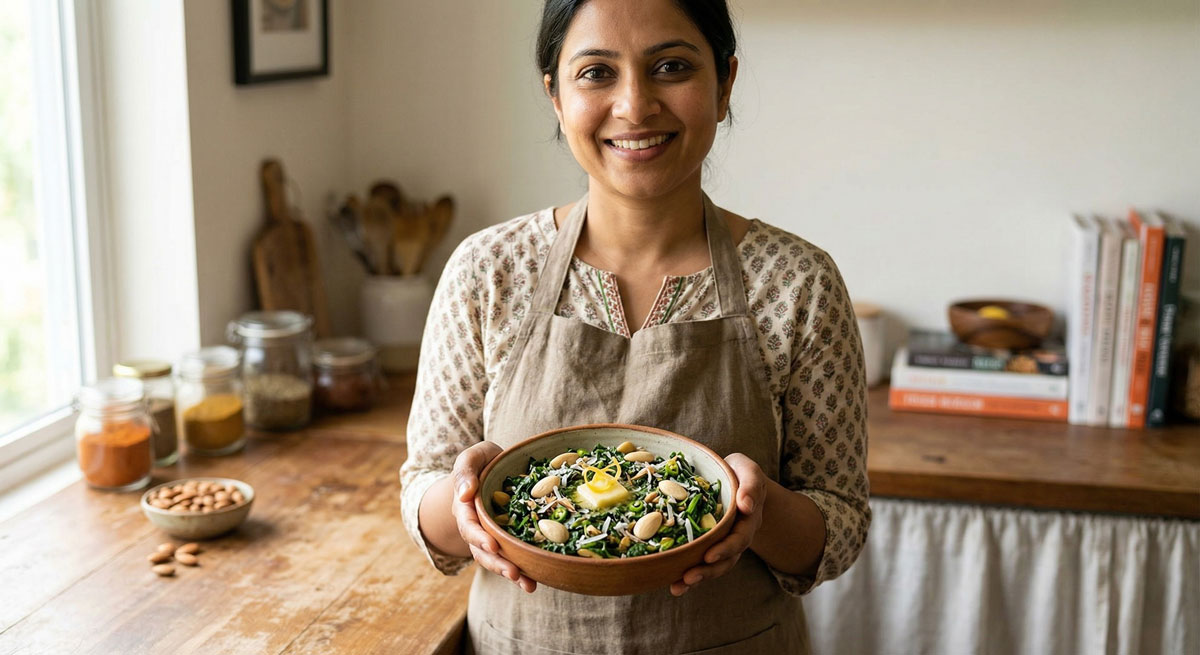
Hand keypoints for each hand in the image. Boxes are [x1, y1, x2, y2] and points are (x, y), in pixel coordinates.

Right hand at [451, 441, 537, 592]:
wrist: (492, 468)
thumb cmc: (483, 461)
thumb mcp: (473, 457)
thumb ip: (465, 471)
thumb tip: (464, 494)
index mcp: (465, 508)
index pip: (469, 526)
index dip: (479, 537)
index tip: (493, 545)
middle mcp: (476, 526)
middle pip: (482, 550)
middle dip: (497, 563)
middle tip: (513, 573)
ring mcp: (491, 536)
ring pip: (496, 559)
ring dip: (509, 573)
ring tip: (527, 584)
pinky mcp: (507, 540)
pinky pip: (512, 558)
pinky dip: (522, 571)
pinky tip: (534, 583)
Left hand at [670, 452, 767, 595]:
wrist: (735, 481)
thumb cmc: (739, 473)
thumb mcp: (747, 469)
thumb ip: (750, 484)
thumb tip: (746, 506)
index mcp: (748, 519)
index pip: (740, 537)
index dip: (726, 548)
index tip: (709, 555)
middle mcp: (738, 535)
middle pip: (727, 558)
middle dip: (708, 569)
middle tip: (689, 576)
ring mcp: (725, 544)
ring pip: (716, 566)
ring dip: (698, 577)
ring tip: (679, 586)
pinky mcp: (709, 547)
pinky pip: (702, 564)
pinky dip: (689, 577)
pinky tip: (674, 586)